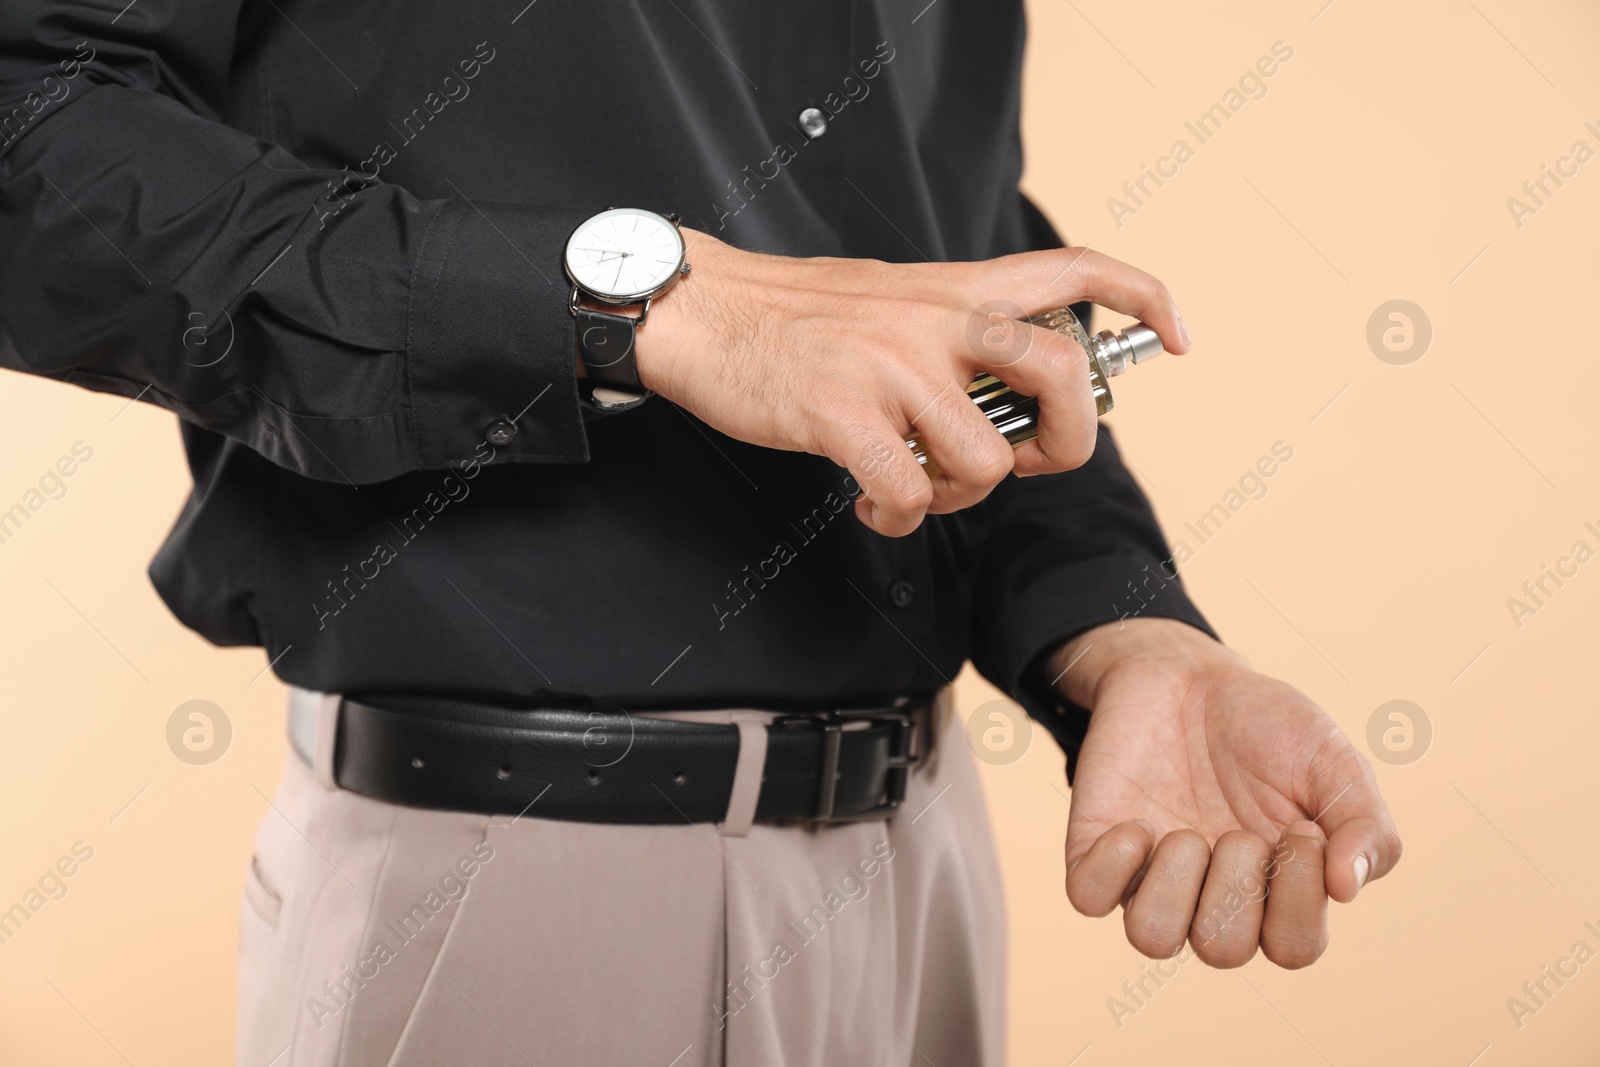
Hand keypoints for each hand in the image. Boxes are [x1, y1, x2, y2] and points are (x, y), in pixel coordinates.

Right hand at [634, 229, 1192, 536]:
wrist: (704, 312)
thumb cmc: (795, 319)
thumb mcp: (891, 299)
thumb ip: (955, 336)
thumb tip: (1006, 404)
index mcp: (954, 288)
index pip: (1073, 269)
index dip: (1142, 297)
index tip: (1174, 336)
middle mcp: (937, 320)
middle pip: (1061, 376)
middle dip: (1066, 441)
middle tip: (1028, 460)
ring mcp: (893, 366)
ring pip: (988, 462)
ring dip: (960, 498)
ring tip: (917, 487)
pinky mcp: (846, 415)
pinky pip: (913, 496)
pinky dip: (897, 518)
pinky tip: (872, 505)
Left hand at [1047, 618, 1400, 968]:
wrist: (1186, 675)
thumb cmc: (1268, 727)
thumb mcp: (1334, 761)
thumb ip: (1365, 824)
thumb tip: (1349, 887)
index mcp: (1278, 892)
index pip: (1293, 949)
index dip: (1299, 900)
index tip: (1300, 829)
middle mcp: (1212, 898)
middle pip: (1222, 950)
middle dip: (1237, 883)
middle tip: (1240, 828)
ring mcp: (1151, 876)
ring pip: (1151, 938)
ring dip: (1175, 882)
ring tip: (1187, 832)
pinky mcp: (1097, 849)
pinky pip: (1088, 897)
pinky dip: (1113, 863)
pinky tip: (1138, 823)